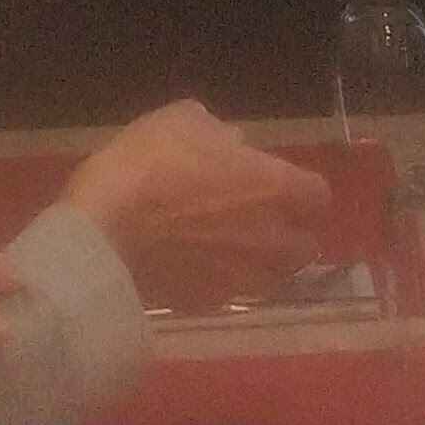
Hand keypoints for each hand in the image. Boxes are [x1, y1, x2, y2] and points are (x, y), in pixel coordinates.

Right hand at [63, 96, 333, 311]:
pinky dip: (226, 279)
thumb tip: (235, 147)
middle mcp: (269, 239)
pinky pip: (235, 292)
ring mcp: (242, 278)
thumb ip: (221, 134)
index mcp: (271, 187)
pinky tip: (199, 263)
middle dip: (291, 232)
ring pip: (274, 277)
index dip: (303, 190)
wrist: (106, 232)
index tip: (281, 182)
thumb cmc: (149, 164)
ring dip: (263, 261)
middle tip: (260, 217)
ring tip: (232, 245)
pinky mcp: (211, 303)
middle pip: (305, 246)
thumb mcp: (184, 120)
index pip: (318, 196)